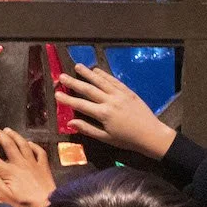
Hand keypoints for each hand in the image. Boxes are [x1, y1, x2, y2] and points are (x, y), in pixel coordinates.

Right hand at [0, 128, 55, 206]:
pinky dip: (34, 145)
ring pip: (23, 144)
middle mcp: (20, 163)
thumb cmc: (26, 204)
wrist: (48, 206)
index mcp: (8, 171)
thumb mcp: (5, 197)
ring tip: (8, 130)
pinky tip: (30, 143)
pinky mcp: (42, 166)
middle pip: (8, 144)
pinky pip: (39, 151)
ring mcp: (32, 163)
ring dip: (14, 135)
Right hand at [55, 65, 176, 158]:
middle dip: (74, 82)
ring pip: (101, 81)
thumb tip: (70, 123)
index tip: (56, 94)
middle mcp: (110, 101)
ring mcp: (120, 94)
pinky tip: (96, 70)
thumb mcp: (106, 138)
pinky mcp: (128, 91)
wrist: (150, 134)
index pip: (81, 104)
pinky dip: (104, 74)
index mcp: (103, 114)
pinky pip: (113, 80)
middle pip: (88, 89)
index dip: (67, 99)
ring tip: (77, 66)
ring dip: (88, 73)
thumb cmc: (127, 140)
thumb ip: (88, 129)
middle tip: (62, 76)